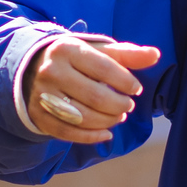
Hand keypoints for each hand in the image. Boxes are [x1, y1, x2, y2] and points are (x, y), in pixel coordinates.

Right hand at [22, 32, 161, 144]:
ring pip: (84, 117)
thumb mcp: (97, 50)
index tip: (136, 89)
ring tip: (118, 117)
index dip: (126, 82)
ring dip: (108, 121)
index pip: (104, 68)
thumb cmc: (74, 59)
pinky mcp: (39, 116)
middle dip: (119, 105)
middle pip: (96, 97)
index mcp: (67, 50)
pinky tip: (106, 133)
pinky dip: (92, 137)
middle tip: (128, 106)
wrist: (31, 69)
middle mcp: (51, 71)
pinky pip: (69, 133)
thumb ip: (126, 54)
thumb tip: (155, 55)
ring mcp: (43, 96)